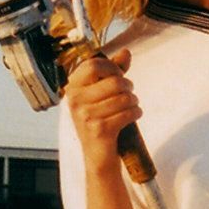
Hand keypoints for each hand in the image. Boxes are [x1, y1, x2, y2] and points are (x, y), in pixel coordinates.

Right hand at [64, 48, 139, 172]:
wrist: (98, 156)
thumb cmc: (100, 120)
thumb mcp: (102, 94)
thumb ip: (112, 72)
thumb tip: (125, 52)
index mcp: (72, 89)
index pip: (92, 65)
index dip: (112, 68)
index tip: (118, 76)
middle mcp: (75, 101)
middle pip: (114, 81)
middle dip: (128, 86)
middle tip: (129, 94)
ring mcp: (85, 116)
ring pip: (124, 98)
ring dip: (134, 102)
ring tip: (131, 106)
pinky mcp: (99, 130)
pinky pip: (128, 113)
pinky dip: (136, 113)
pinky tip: (133, 116)